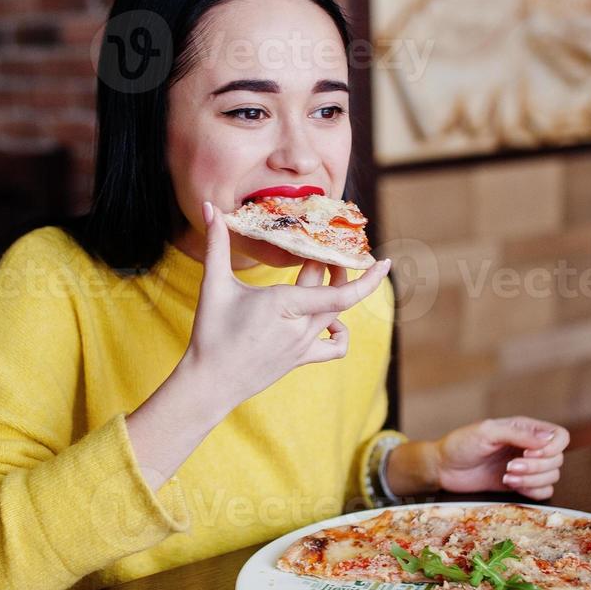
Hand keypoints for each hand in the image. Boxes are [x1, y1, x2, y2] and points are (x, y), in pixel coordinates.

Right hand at [183, 200, 391, 409]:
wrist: (210, 382)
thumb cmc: (210, 334)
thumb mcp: (214, 284)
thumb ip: (215, 243)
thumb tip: (208, 207)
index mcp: (286, 304)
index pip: (339, 292)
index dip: (365, 277)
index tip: (382, 262)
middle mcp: (301, 327)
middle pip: (338, 295)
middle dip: (337, 269)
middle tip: (329, 253)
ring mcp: (303, 346)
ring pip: (336, 316)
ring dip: (337, 295)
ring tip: (324, 281)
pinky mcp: (300, 359)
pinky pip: (334, 347)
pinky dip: (339, 332)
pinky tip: (327, 321)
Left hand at [393, 416, 569, 500]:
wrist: (444, 468)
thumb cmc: (461, 444)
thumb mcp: (487, 432)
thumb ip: (518, 434)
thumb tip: (547, 440)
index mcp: (525, 429)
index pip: (559, 436)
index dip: (553, 447)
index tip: (531, 453)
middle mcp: (529, 447)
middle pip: (557, 459)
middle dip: (536, 467)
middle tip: (510, 467)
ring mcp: (526, 467)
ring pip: (552, 477)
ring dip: (532, 480)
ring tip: (506, 476)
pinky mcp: (520, 484)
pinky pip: (543, 492)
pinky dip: (532, 491)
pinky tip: (511, 485)